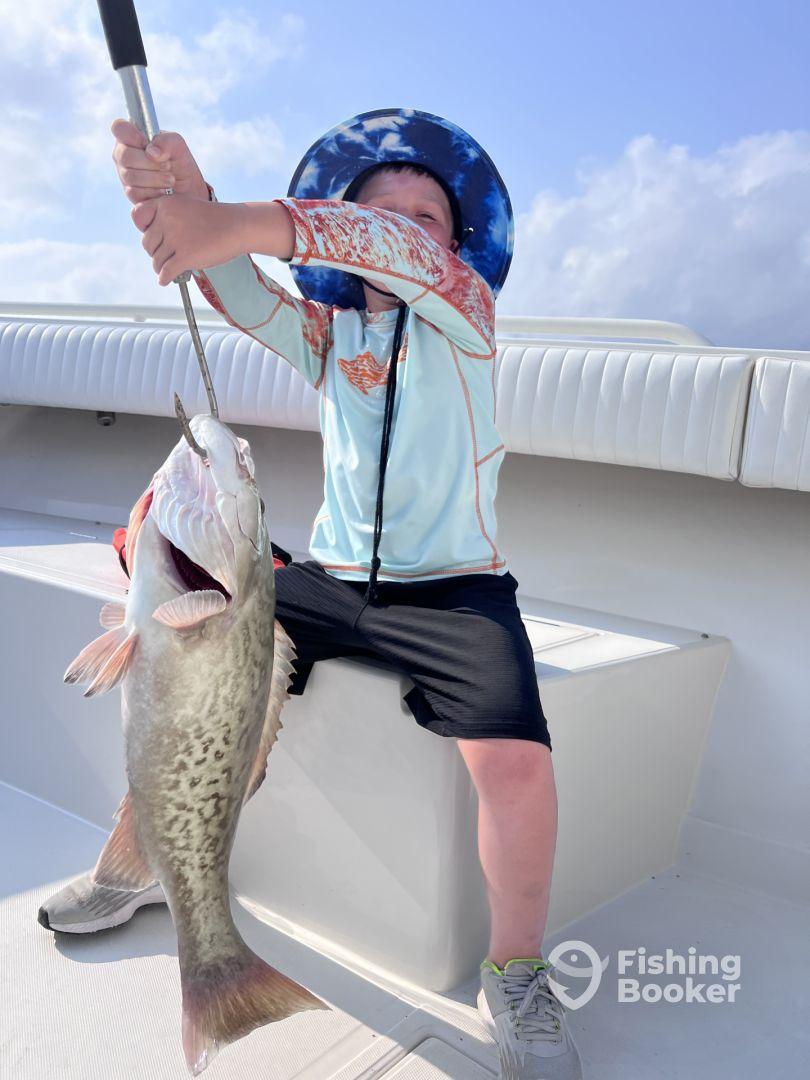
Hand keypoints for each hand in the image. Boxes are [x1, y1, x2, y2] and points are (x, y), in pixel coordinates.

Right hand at [111, 118, 209, 203]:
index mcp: (132, 137)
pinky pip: (136, 192)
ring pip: (130, 176)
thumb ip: (167, 141)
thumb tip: (152, 152)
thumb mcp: (179, 147)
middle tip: (167, 166)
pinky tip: (164, 191)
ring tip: (170, 180)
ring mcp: (125, 174)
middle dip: (150, 163)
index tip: (147, 144)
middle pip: (125, 156)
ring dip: (155, 178)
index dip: (131, 135)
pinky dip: (154, 192)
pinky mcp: (131, 193)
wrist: (188, 190)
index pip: (119, 128)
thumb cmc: (179, 163)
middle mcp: (124, 155)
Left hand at [132, 195, 247, 284]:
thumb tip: (149, 241)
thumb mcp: (185, 205)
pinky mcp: (185, 257)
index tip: (156, 237)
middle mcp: (167, 219)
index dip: (145, 229)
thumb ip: (166, 216)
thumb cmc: (213, 219)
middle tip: (168, 255)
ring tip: (171, 268)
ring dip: (162, 267)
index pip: (138, 217)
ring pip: (156, 260)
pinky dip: (164, 278)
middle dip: (156, 252)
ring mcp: (176, 238)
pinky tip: (166, 280)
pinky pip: (166, 272)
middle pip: (147, 243)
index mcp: (165, 203)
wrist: (237, 226)